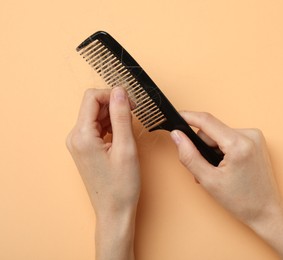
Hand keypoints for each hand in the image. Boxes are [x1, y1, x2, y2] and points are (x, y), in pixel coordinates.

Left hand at [66, 87, 139, 259]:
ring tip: (128, 131)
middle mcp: (75, 137)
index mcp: (82, 136)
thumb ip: (122, 116)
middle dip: (114, 105)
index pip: (92, 97)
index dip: (113, 95)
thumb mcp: (126, 148)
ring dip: (113, 116)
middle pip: (93, 105)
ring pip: (96, 115)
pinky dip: (110, 126)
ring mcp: (78, 143)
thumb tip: (120, 91)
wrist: (114, 210)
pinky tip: (121, 137)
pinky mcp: (85, 148)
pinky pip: (96, 127)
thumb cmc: (121, 185)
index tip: (131, 103)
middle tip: (133, 116)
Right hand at [170, 111, 279, 223]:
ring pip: (220, 135)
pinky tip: (226, 167)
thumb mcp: (208, 180)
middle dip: (202, 147)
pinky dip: (223, 150)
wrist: (267, 211)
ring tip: (216, 172)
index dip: (188, 117)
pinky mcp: (256, 140)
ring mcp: (255, 136)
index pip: (206, 121)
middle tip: (203, 169)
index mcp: (239, 144)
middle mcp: (250, 135)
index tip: (175, 116)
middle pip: (212, 131)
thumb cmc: (242, 201)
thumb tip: (177, 136)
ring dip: (213, 150)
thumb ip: (189, 156)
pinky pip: (230, 138)